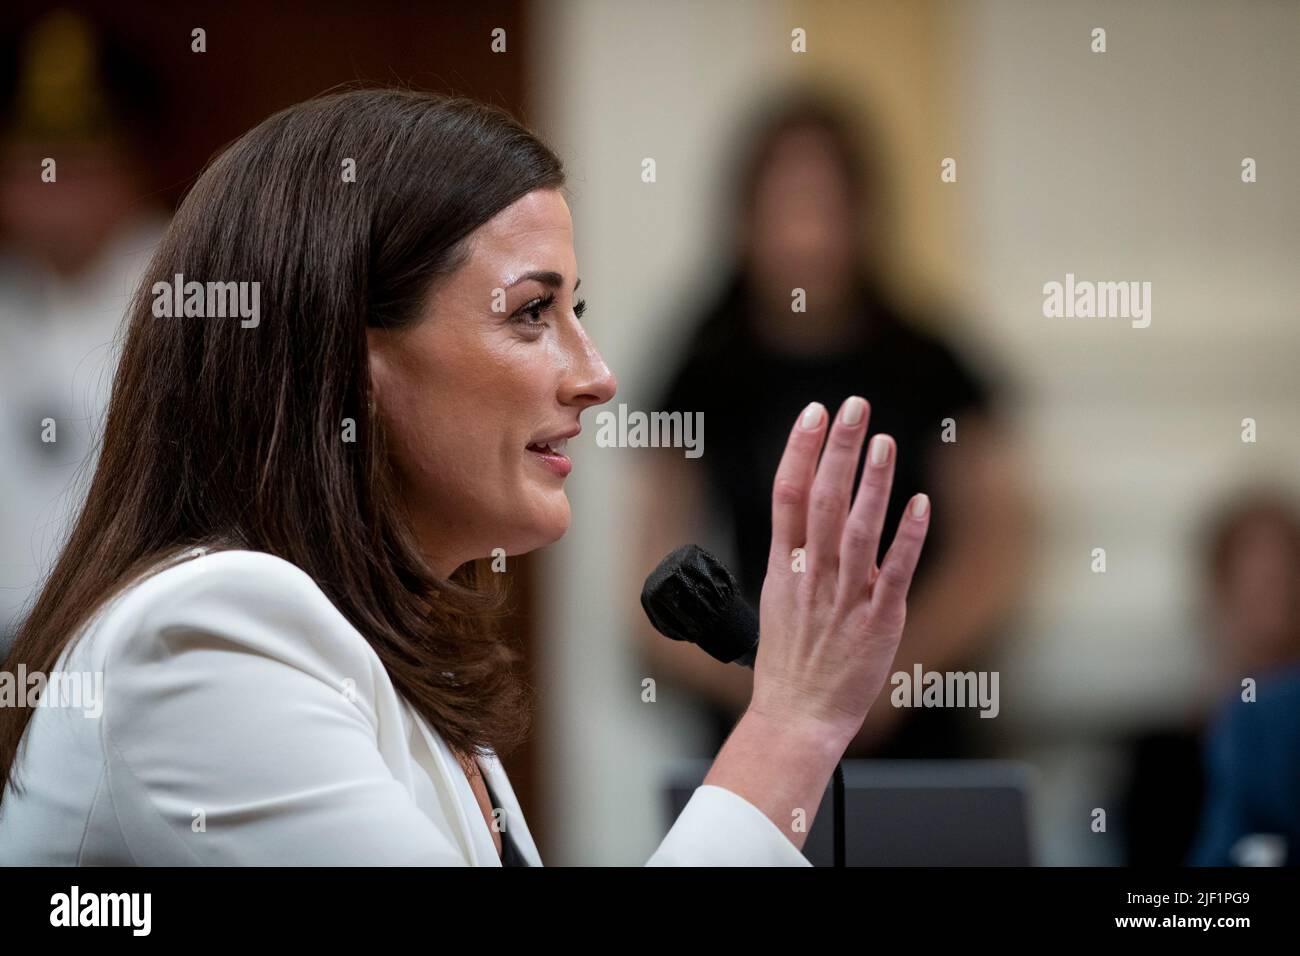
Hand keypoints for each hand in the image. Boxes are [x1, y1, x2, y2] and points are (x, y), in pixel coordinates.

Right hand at [748, 397, 929, 748]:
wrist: (797, 716)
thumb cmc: (789, 663)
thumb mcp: (777, 598)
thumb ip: (795, 556)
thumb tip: (807, 519)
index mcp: (784, 566)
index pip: (788, 494)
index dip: (801, 450)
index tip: (814, 413)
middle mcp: (812, 574)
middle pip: (823, 499)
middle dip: (838, 448)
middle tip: (852, 406)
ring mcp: (845, 597)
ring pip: (859, 528)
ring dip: (872, 482)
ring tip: (883, 440)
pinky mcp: (878, 620)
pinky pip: (895, 571)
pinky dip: (908, 536)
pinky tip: (920, 503)